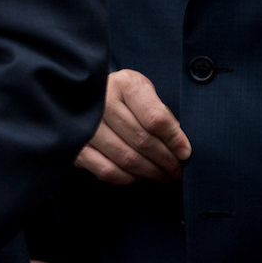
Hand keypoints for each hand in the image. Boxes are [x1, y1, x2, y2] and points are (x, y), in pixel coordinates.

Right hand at [76, 68, 190, 184]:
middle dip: (165, 161)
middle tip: (177, 171)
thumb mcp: (145, 94)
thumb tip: (181, 149)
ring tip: (163, 177)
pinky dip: (127, 178)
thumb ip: (162, 116)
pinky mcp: (76, 145)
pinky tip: (139, 177)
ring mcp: (86, 124)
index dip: (174, 139)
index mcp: (125, 84)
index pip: (155, 118)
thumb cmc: (124, 98)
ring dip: (150, 173)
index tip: (185, 153)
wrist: (88, 97)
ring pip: (126, 158)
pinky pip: (106, 170)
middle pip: (141, 140)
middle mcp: (102, 101)